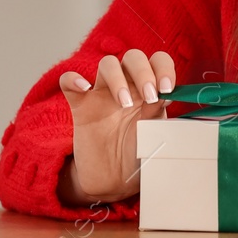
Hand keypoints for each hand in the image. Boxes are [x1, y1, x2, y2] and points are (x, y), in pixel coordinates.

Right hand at [57, 49, 175, 204]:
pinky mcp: (80, 106)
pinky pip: (69, 81)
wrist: (113, 180)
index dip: (164, 68)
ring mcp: (102, 94)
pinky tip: (84, 89)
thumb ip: (160, 116)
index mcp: (150, 90)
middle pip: (133, 57)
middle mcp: (128, 86)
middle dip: (143, 72)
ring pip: (107, 64)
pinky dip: (73, 79)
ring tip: (124, 104)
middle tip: (149, 97)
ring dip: (117, 78)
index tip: (168, 89)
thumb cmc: (138, 154)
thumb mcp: (155, 136)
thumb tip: (169, 97)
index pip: (158, 61)